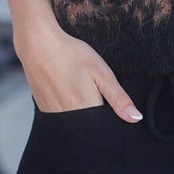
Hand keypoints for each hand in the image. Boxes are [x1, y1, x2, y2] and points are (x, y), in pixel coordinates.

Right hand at [14, 22, 141, 120]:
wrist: (38, 45)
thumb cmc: (71, 55)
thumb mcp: (102, 73)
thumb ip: (119, 98)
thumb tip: (136, 119)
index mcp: (87, 109)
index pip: (105, 127)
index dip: (111, 119)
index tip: (109, 104)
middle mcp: (69, 117)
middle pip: (90, 129)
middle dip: (97, 119)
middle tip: (92, 91)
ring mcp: (54, 115)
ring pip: (75, 124)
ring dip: (82, 115)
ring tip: (79, 90)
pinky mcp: (44, 109)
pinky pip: (62, 119)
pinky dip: (69, 111)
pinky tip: (68, 93)